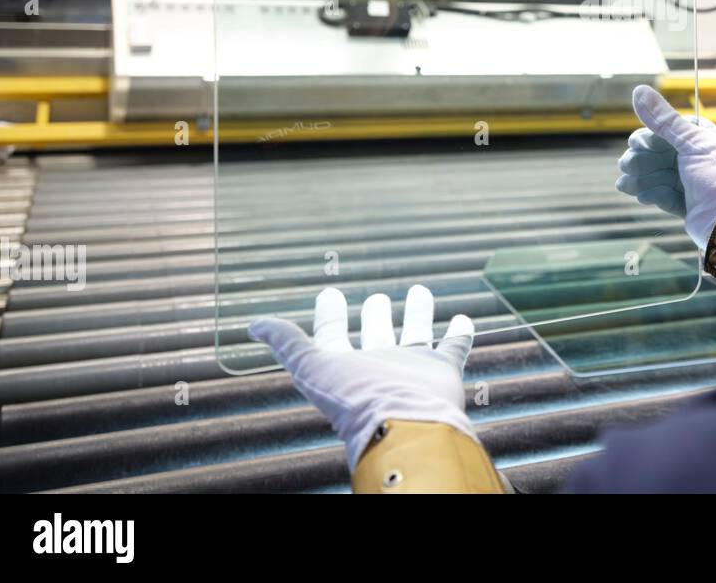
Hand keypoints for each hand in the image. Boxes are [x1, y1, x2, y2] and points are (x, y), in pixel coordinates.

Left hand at [249, 284, 475, 470]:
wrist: (407, 424)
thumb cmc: (357, 399)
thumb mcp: (311, 365)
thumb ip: (286, 343)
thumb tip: (252, 324)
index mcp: (346, 368)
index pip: (332, 336)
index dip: (329, 316)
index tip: (329, 293)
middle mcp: (379, 367)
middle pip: (376, 336)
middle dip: (375, 316)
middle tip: (376, 297)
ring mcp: (412, 368)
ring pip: (415, 335)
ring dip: (417, 315)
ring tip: (419, 292)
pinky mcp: (442, 370)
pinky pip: (453, 348)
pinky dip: (459, 333)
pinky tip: (462, 318)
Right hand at [615, 84, 715, 249]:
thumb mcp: (692, 142)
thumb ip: (663, 120)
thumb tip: (639, 90)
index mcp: (706, 140)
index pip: (672, 132)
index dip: (651, 137)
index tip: (636, 143)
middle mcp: (700, 160)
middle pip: (662, 156)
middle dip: (642, 160)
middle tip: (626, 166)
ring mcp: (695, 184)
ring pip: (661, 176)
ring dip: (642, 179)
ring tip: (626, 184)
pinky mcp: (690, 206)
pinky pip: (666, 197)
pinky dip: (653, 195)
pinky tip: (641, 196)